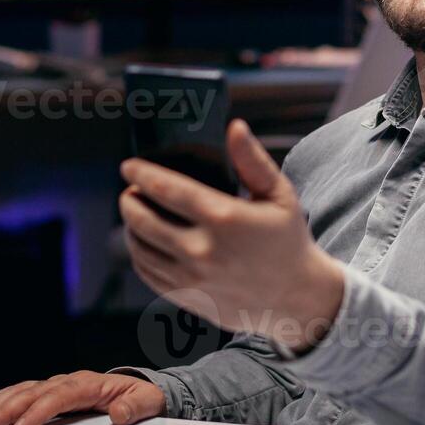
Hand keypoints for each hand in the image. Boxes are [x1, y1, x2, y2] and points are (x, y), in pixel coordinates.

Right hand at [0, 371, 165, 424]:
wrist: (141, 391)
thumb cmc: (143, 398)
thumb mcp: (148, 403)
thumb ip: (135, 409)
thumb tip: (119, 414)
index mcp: (92, 385)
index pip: (60, 396)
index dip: (39, 411)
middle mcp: (71, 382)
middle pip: (35, 392)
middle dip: (9, 408)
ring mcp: (60, 386)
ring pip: (25, 390)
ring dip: (0, 403)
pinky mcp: (52, 392)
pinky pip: (24, 392)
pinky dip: (3, 398)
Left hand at [118, 119, 344, 352]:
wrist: (295, 297)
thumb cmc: (287, 239)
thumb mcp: (279, 195)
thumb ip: (252, 160)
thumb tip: (234, 126)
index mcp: (225, 218)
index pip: (167, 189)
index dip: (141, 175)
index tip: (128, 166)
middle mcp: (203, 250)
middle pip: (144, 219)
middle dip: (129, 200)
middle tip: (130, 190)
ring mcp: (192, 278)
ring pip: (140, 248)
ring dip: (130, 227)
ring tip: (135, 213)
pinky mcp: (188, 298)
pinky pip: (148, 273)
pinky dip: (139, 254)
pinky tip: (145, 242)